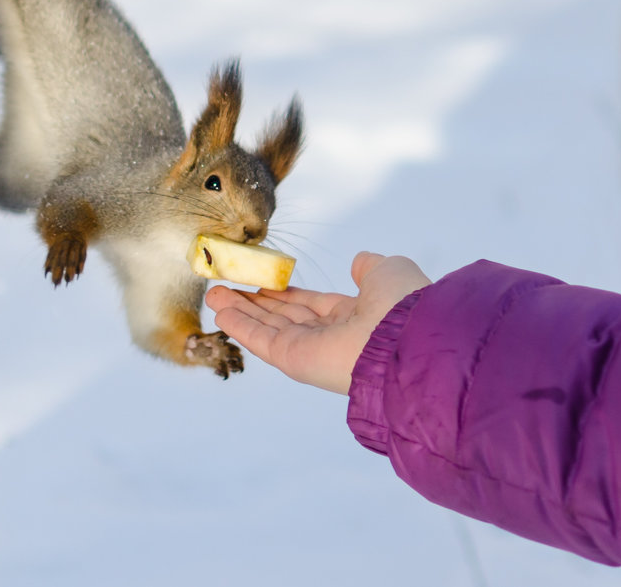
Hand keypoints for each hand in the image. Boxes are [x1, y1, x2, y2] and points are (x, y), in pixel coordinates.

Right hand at [205, 252, 431, 394]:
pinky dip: (240, 327)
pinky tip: (220, 312)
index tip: (263, 281)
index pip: (311, 305)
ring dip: (239, 312)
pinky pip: (263, 340)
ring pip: (268, 328)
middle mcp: (330, 336)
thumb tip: (360, 260)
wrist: (407, 339)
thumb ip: (370, 267)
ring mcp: (311, 350)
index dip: (285, 293)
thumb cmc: (403, 304)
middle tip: (228, 287)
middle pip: (284, 317)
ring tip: (214, 295)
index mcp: (354, 317)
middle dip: (255, 302)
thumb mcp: (388, 272)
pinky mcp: (295, 361)